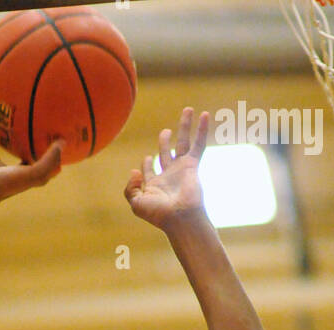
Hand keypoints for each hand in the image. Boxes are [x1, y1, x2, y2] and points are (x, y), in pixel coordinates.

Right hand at [0, 131, 62, 201]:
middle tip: (25, 130)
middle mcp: (5, 171)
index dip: (41, 156)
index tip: (48, 142)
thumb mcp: (37, 172)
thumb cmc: (11, 182)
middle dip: (20, 146)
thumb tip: (63, 143)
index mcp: (20, 175)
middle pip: (14, 156)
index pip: (34, 165)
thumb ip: (51, 159)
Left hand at [124, 107, 208, 229]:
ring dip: (185, 126)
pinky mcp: (193, 166)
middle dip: (164, 141)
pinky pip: (199, 144)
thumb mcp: (136, 204)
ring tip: (188, 110)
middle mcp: (168, 175)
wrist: (179, 217)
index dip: (145, 165)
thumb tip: (134, 171)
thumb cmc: (158, 214)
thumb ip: (129, 189)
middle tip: (165, 132)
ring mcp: (181, 169)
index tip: (146, 160)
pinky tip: (204, 115)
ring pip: (183, 142)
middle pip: (166, 152)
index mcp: (154, 184)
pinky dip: (202, 130)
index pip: (149, 169)